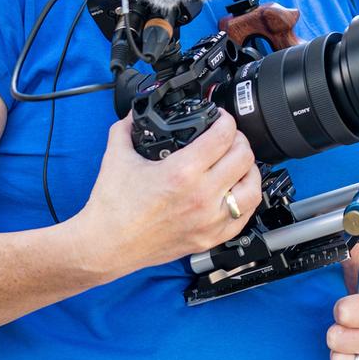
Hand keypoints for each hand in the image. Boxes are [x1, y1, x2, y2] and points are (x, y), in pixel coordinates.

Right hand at [70, 111, 259, 277]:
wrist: (106, 246)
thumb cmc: (112, 208)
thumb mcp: (116, 156)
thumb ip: (127, 128)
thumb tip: (135, 114)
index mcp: (181, 172)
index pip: (223, 136)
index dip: (226, 120)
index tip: (220, 118)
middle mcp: (201, 196)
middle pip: (243, 157)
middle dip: (238, 140)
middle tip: (228, 138)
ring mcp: (209, 220)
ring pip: (252, 188)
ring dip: (249, 170)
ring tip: (238, 163)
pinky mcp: (210, 238)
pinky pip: (245, 216)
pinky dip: (245, 199)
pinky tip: (235, 191)